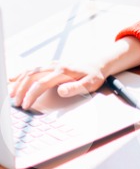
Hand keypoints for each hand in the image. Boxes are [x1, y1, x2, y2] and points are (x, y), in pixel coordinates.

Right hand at [8, 36, 139, 108]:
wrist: (98, 63)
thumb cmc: (94, 75)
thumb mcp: (90, 83)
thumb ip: (75, 88)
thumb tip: (61, 90)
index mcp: (63, 71)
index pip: (41, 83)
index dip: (32, 94)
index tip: (25, 104)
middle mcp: (55, 66)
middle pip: (32, 76)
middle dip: (21, 89)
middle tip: (15, 102)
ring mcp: (52, 64)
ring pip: (31, 71)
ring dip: (19, 82)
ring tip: (11, 93)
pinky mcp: (51, 65)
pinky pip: (34, 68)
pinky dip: (22, 74)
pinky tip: (14, 79)